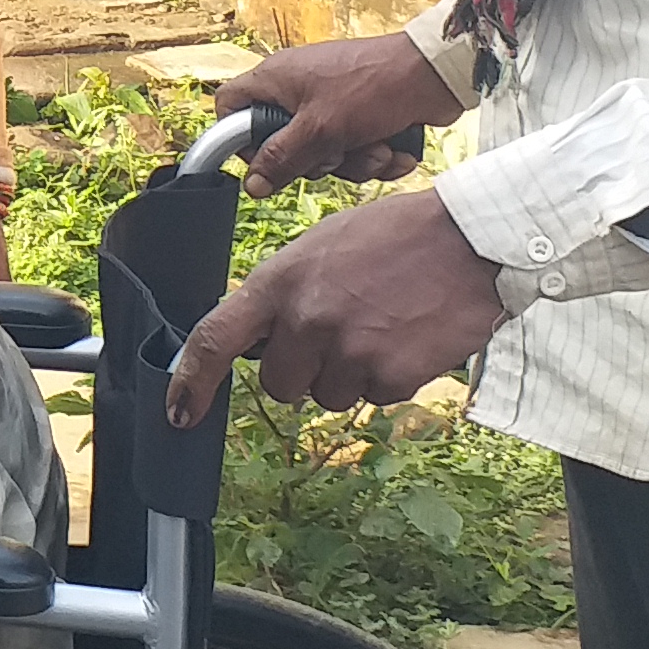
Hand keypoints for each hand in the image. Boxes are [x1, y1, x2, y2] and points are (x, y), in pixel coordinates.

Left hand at [165, 187, 508, 422]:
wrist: (470, 239)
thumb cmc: (394, 236)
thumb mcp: (320, 248)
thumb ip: (284, 293)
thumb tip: (260, 342)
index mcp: (279, 281)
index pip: (214, 339)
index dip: (191, 382)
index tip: (179, 411)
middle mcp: (306, 319)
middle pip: (280, 385)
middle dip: (303, 370)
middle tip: (339, 333)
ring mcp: (348, 350)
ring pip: (328, 396)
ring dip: (348, 374)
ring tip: (380, 325)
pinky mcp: (390, 376)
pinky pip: (374, 398)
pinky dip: (388, 377)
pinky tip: (407, 337)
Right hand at [217, 33, 463, 190]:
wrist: (435, 76)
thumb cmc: (374, 85)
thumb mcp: (320, 129)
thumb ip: (282, 159)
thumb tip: (252, 184)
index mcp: (277, 78)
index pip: (231, 106)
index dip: (239, 138)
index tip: (265, 159)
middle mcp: (299, 88)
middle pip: (283, 143)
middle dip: (315, 161)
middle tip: (333, 153)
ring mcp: (332, 102)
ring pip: (324, 153)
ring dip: (354, 163)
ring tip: (376, 149)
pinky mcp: (362, 115)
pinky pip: (355, 150)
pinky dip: (375, 156)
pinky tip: (394, 150)